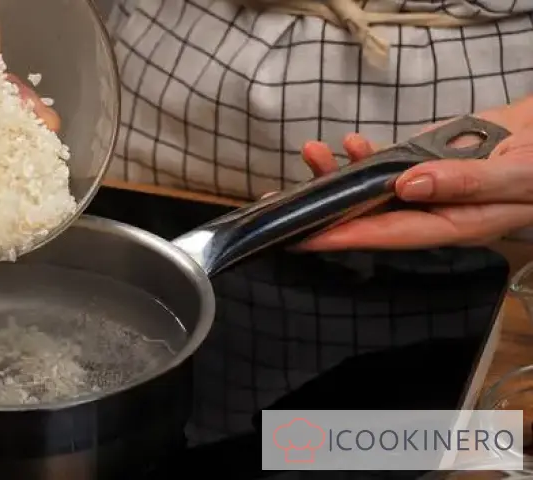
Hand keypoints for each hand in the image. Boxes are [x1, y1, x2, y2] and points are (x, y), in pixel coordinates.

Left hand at [292, 99, 532, 250]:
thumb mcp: (516, 174)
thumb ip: (466, 182)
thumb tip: (409, 186)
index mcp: (453, 225)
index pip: (388, 235)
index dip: (345, 237)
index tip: (305, 238)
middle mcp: (430, 212)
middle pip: (369, 217)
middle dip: (325, 212)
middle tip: (282, 206)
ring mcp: (424, 189)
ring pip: (371, 189)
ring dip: (338, 175)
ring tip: (312, 153)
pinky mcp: (423, 166)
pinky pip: (385, 165)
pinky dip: (364, 155)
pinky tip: (349, 143)